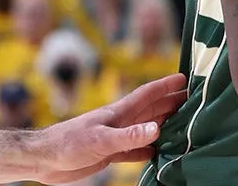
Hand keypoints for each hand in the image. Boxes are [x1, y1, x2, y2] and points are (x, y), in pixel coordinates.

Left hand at [29, 73, 186, 183]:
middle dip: (172, 102)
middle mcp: (121, 122)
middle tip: (194, 99)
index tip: (185, 77)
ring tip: (185, 123)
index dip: (166, 85)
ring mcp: (116, 137)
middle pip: (152, 109)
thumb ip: (128, 136)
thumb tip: (156, 128)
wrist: (43, 159)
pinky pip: (136, 149)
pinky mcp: (110, 153)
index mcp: (119, 112)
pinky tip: (160, 152)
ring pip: (146, 128)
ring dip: (164, 125)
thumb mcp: (100, 139)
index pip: (148, 94)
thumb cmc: (68, 143)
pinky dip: (149, 149)